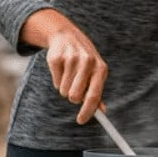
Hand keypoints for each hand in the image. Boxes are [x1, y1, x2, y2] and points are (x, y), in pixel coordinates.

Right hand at [20, 8, 107, 123]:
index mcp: (101, 69)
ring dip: (65, 87)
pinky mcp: (56, 58)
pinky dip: (57, 80)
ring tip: (69, 75)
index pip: (94, 95)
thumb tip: (102, 112)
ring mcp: (71, 59)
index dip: (87, 111)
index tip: (81, 121)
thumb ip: (97, 92)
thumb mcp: (96, 73)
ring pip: (63, 91)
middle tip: (74, 89)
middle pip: (75, 96)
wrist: (67, 36)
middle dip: (73, 97)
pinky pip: (55, 82)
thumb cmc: (85, 60)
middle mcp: (88, 63)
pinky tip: (62, 68)